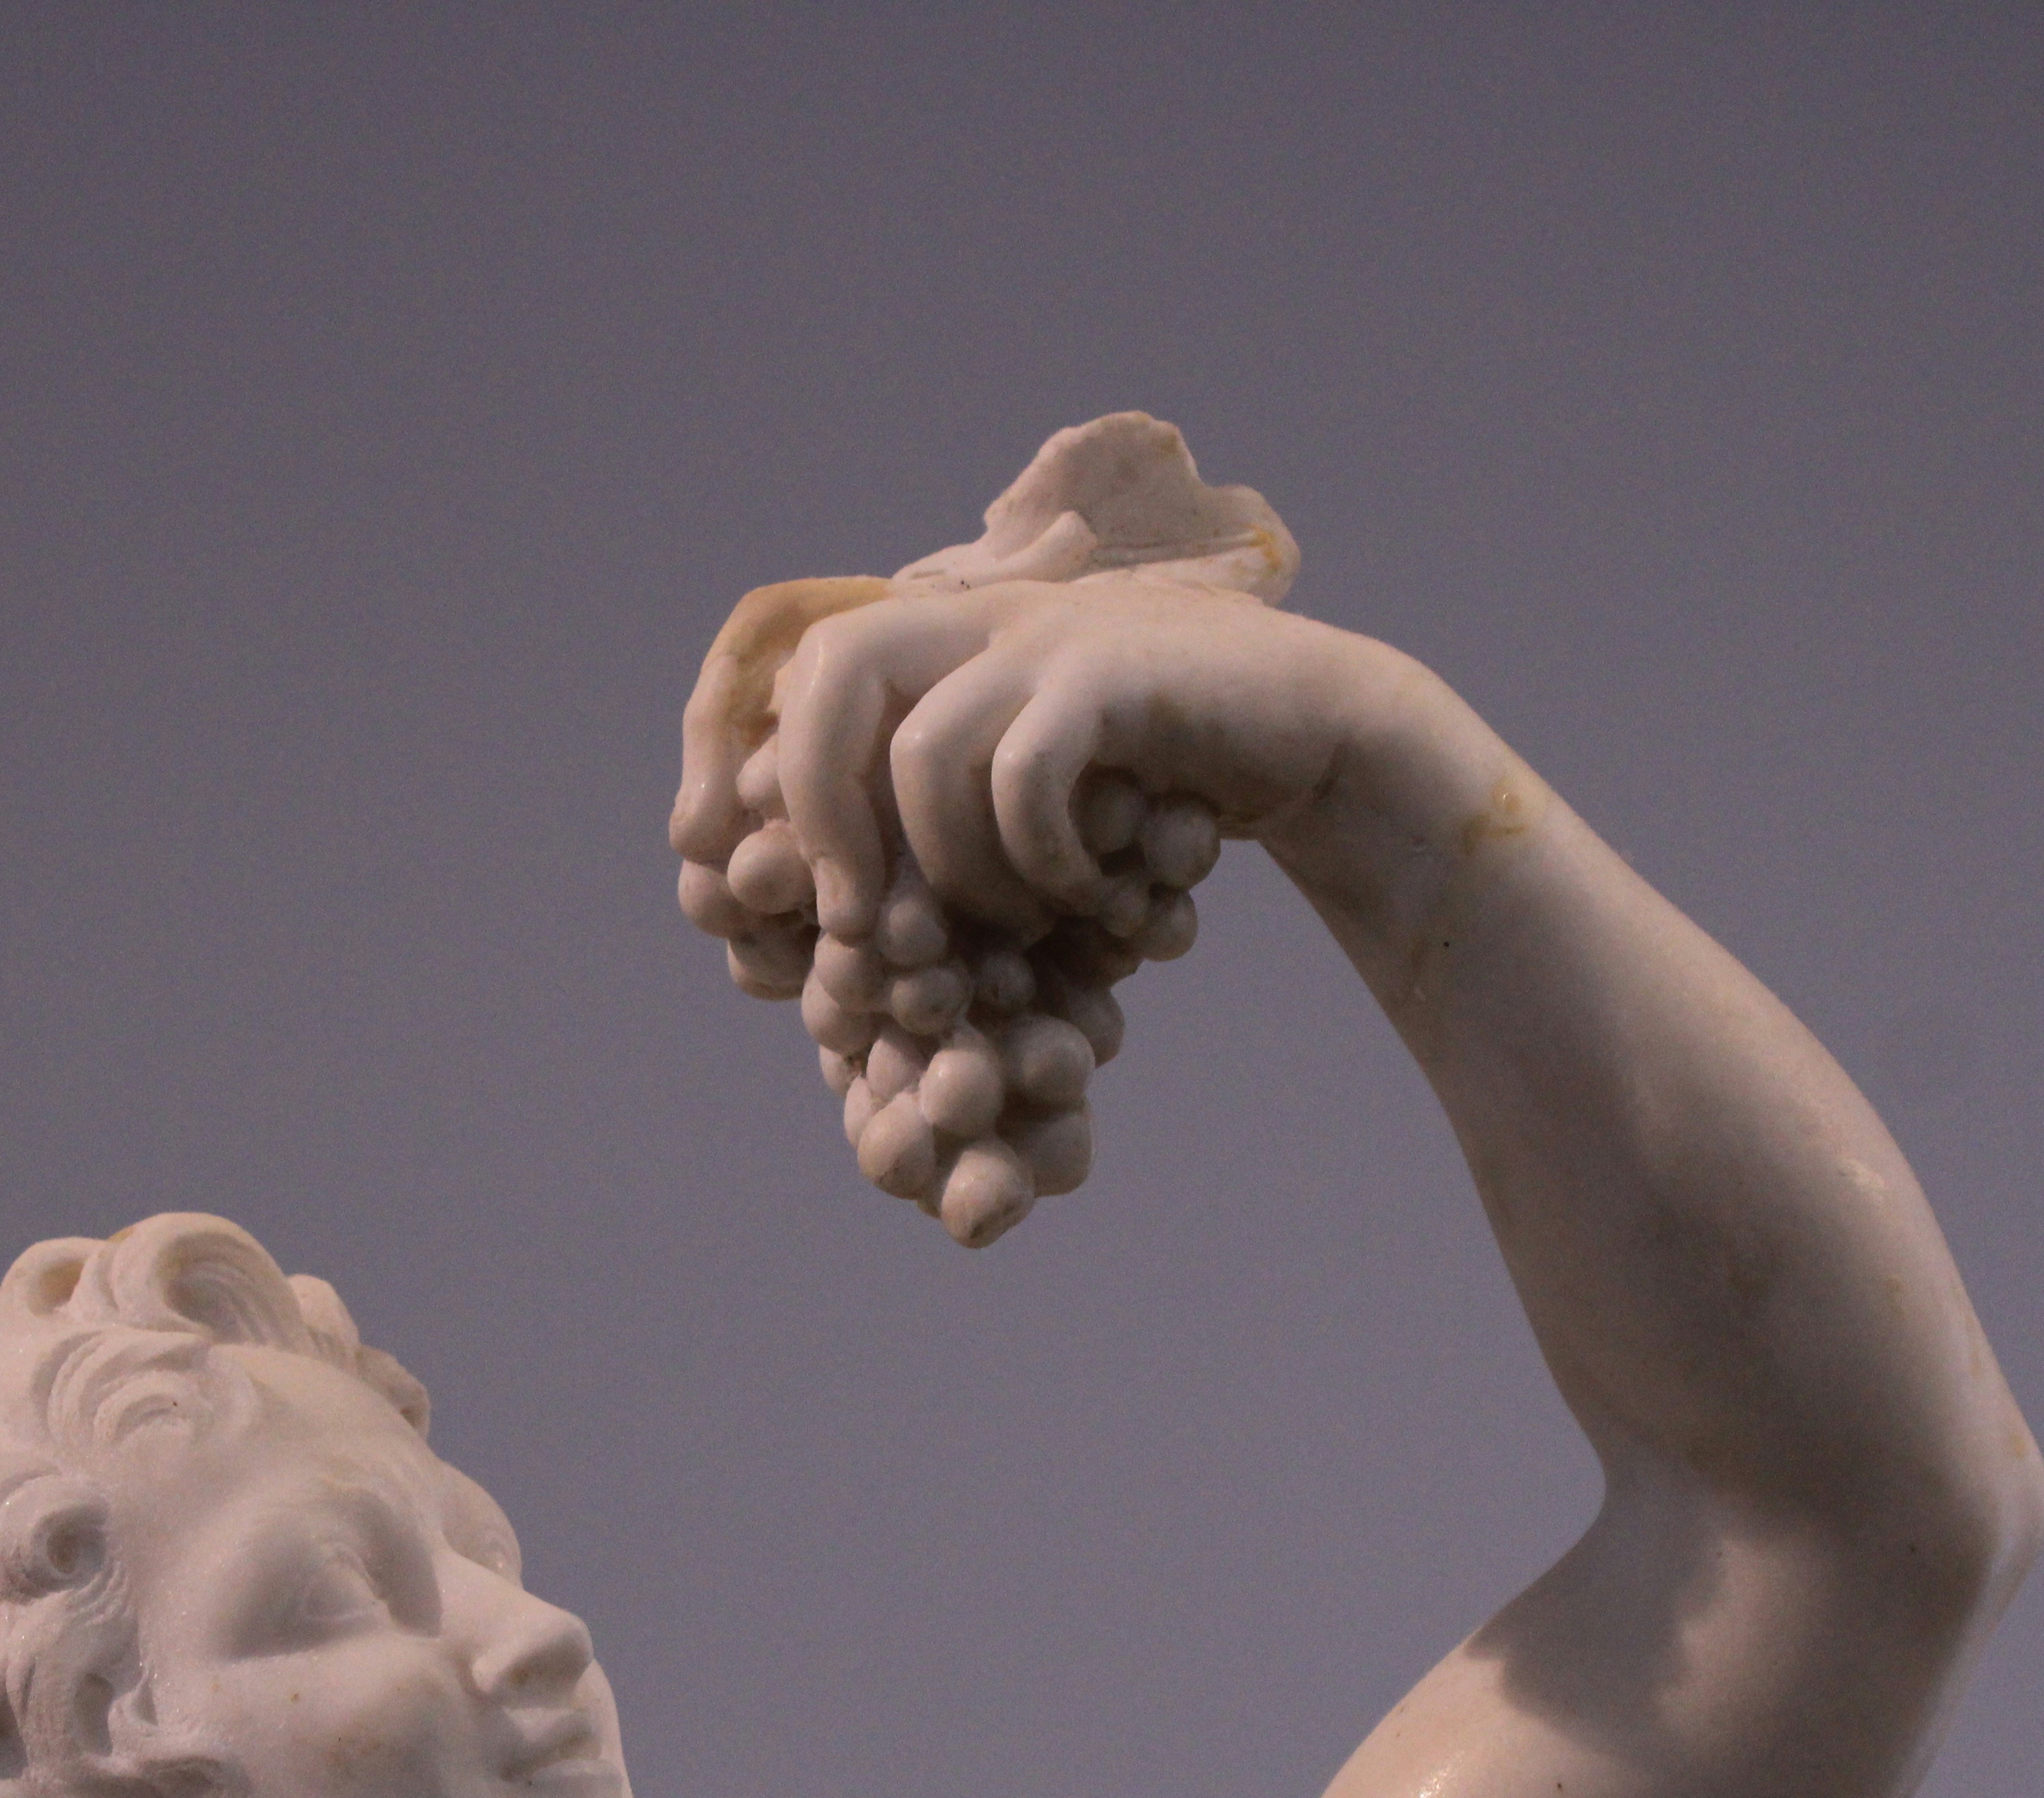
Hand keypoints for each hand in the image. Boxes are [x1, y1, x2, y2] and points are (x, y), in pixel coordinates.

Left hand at [692, 576, 1389, 940]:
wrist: (1315, 732)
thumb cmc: (1159, 791)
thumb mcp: (1026, 809)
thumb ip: (933, 831)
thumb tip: (822, 916)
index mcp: (940, 642)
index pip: (793, 656)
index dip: (737, 751)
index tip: (729, 863)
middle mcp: (979, 618)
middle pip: (831, 668)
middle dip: (817, 805)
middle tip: (851, 922)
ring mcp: (1048, 635)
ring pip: (925, 749)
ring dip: (950, 871)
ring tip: (1008, 932)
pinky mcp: (1115, 670)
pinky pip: (1024, 775)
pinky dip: (1036, 861)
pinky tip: (1086, 902)